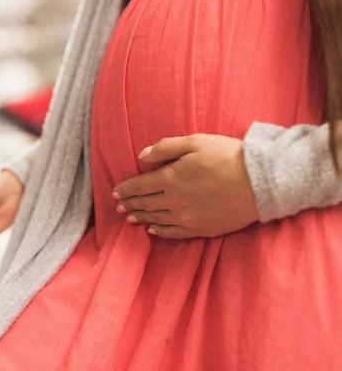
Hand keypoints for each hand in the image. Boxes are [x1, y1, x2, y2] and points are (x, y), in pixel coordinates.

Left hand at [113, 134, 258, 238]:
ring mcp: (187, 217)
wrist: (260, 181)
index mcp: (170, 178)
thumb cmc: (228, 156)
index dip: (125, 189)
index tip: (115, 192)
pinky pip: (173, 233)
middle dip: (129, 204)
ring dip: (140, 218)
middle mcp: (174, 201)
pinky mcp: (201, 229)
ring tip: (129, 218)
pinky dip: (159, 231)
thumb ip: (166, 148)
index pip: (139, 186)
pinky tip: (152, 230)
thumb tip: (141, 156)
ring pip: (156, 219)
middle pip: (145, 204)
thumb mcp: (195, 142)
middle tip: (118, 207)